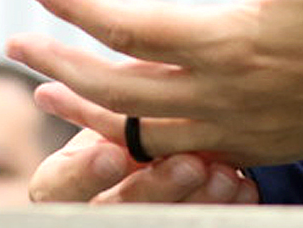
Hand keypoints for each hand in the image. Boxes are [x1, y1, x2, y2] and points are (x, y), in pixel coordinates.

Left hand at [7, 0, 302, 168]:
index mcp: (233, 45)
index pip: (127, 29)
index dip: (73, 7)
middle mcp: (229, 98)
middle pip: (118, 90)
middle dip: (59, 65)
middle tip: (16, 42)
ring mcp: (244, 130)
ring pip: (143, 130)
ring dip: (88, 109)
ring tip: (45, 92)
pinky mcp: (262, 144)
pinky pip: (179, 152)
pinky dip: (137, 140)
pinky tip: (124, 127)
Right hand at [28, 126, 257, 205]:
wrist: (151, 163)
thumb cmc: (124, 123)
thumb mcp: (105, 113)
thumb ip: (99, 105)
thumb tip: (58, 88)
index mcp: (65, 178)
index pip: (60, 185)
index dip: (85, 173)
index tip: (111, 154)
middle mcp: (97, 206)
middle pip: (116, 210)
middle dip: (156, 186)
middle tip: (190, 163)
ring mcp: (137, 219)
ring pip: (160, 221)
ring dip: (196, 199)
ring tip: (225, 174)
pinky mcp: (175, 223)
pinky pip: (197, 225)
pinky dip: (225, 209)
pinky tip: (244, 187)